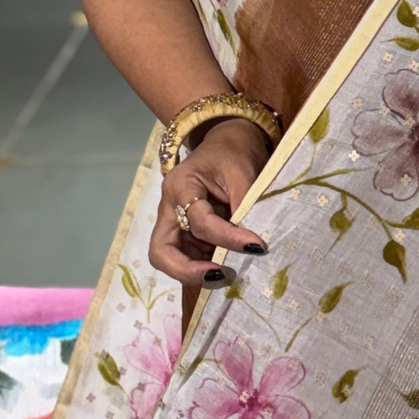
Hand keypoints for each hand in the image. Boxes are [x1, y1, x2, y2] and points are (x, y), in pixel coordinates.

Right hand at [148, 119, 270, 284]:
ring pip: (172, 260)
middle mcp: (169, 208)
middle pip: (161, 252)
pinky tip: (231, 268)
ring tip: (232, 275)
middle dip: (188, 271)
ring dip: (198, 273)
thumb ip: (245, 204)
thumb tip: (252, 243)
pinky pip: (190, 257)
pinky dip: (207, 267)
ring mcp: (174, 223)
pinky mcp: (186, 233)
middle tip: (221, 277)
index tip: (257, 246)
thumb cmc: (234, 151)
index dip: (229, 238)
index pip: (200, 222)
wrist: (228, 141)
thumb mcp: (243, 171)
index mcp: (180, 186)